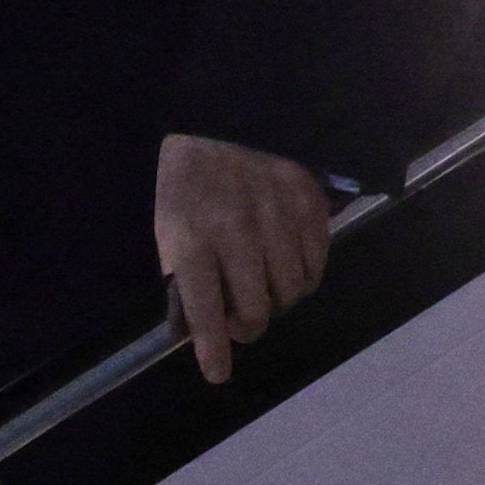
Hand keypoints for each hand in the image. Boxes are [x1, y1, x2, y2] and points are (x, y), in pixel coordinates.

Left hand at [152, 132, 335, 383]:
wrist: (230, 112)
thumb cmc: (191, 176)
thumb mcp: (169, 221)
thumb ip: (180, 275)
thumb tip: (193, 329)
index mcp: (193, 235)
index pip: (205, 306)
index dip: (213, 346)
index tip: (217, 372)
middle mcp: (237, 231)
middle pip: (257, 310)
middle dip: (248, 326)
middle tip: (241, 318)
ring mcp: (278, 219)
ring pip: (291, 293)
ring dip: (277, 298)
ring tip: (263, 281)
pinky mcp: (310, 207)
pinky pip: (315, 267)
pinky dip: (302, 275)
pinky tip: (286, 260)